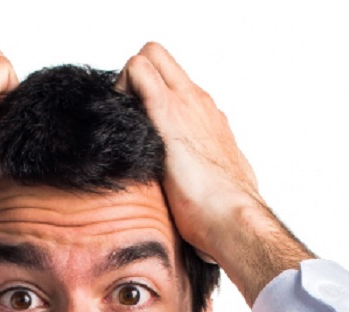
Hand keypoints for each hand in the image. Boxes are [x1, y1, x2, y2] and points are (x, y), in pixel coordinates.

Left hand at [116, 43, 311, 303]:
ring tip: (120, 126)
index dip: (150, 95)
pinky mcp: (168, 111)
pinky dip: (120, 89)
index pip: (176, 85)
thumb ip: (198, 185)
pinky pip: (136, 71)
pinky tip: (115, 126)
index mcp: (210, 122)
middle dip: (135, 78)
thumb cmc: (224, 217)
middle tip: (123, 117)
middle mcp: (200, 104)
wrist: (233, 218)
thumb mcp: (211, 192)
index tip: (137, 126)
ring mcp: (186, 103)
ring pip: (149, 56)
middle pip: (161, 58)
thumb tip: (191, 209)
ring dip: (126, 83)